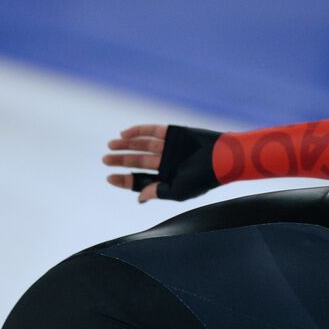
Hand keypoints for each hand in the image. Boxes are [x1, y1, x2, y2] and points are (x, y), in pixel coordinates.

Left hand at [103, 124, 221, 201]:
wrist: (222, 157)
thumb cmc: (203, 178)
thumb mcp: (178, 191)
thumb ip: (157, 192)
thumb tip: (138, 198)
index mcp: (166, 179)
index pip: (140, 180)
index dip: (124, 179)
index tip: (110, 177)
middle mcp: (166, 162)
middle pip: (138, 161)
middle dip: (121, 160)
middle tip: (105, 159)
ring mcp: (169, 147)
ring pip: (142, 145)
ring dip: (126, 144)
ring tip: (111, 145)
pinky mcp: (173, 132)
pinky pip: (152, 131)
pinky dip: (138, 131)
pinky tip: (124, 134)